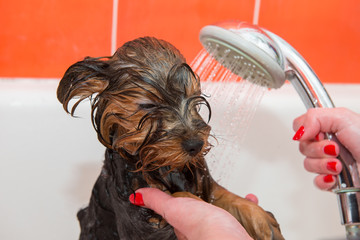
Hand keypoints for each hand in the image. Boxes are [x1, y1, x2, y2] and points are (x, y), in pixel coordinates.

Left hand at [129, 188, 254, 239]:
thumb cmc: (205, 230)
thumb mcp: (175, 210)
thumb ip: (158, 202)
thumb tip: (136, 196)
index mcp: (186, 227)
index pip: (183, 212)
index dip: (185, 201)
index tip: (188, 191)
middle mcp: (204, 231)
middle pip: (207, 213)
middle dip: (211, 201)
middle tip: (212, 189)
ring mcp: (223, 231)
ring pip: (226, 214)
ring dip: (230, 201)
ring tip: (232, 193)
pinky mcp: (239, 230)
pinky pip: (245, 215)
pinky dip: (249, 205)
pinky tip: (250, 199)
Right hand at [292, 108, 359, 189]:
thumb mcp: (343, 118)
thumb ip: (314, 117)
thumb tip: (298, 132)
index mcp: (329, 126)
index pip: (300, 126)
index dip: (306, 131)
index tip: (319, 133)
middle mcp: (328, 143)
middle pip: (302, 146)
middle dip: (317, 149)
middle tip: (335, 149)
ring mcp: (329, 162)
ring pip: (308, 164)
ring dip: (323, 165)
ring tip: (339, 165)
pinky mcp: (332, 180)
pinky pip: (316, 181)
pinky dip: (325, 180)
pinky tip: (335, 177)